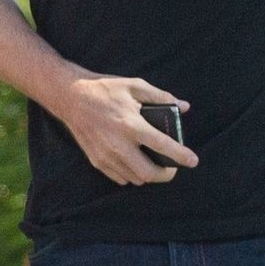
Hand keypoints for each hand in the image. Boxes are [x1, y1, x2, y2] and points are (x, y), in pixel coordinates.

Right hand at [56, 71, 197, 184]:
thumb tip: (184, 107)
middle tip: (172, 168)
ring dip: (148, 174)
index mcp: (131, 124)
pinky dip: (132, 175)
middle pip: (149, 173)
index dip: (181, 156)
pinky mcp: (97, 161)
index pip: (162, 145)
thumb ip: (161, 97)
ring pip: (135, 179)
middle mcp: (118, 144)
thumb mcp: (135, 86)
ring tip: (153, 163)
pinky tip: (135, 162)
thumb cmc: (105, 89)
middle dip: (166, 175)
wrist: (71, 97)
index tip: (193, 161)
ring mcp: (106, 156)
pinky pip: (120, 178)